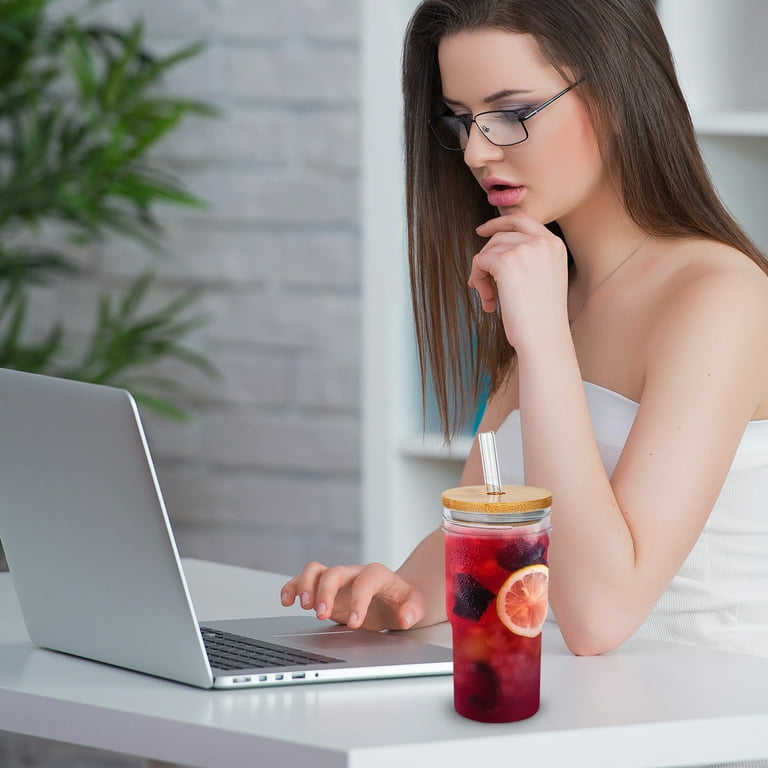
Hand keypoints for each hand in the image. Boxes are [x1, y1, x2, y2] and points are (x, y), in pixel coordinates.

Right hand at [280, 561, 425, 630]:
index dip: (359, 601)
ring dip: (306, 585)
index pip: (365, 581)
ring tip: (303, 605)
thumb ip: (412, 610)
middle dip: (326, 592)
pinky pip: (305, 580)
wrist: (394, 596)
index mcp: (377, 574)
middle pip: (335, 572)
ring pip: (315, 570)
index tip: (356, 623)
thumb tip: (405, 616)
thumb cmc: (402, 600)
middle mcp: (354, 573)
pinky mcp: (325, 589)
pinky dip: (293, 587)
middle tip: (322, 614)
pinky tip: (286, 601)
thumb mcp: (415, 605)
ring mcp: (338, 579)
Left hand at [470, 212, 568, 347]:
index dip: (498, 223)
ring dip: (481, 275)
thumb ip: (529, 259)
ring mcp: (524, 249)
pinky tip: (489, 302)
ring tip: (489, 299)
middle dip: (486, 258)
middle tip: (480, 283)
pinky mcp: (506, 262)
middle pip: (499, 236)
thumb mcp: (544, 279)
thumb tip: (493, 252)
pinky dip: (477, 281)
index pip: (522, 220)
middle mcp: (542, 242)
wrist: (544, 338)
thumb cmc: (542, 318)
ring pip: (487, 250)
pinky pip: (479, 262)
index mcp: (555, 245)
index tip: (481, 231)